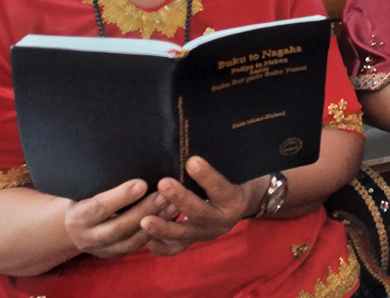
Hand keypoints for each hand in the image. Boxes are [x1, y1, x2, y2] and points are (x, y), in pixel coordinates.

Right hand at [64, 179, 177, 258]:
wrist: (75, 225)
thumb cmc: (84, 195)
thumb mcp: (84, 187)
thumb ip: (100, 179)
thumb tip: (125, 150)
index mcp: (77, 217)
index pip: (99, 207)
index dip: (121, 196)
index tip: (142, 183)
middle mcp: (87, 237)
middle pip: (119, 227)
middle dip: (144, 211)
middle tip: (165, 194)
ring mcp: (103, 249)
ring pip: (132, 241)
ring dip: (156, 223)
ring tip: (174, 205)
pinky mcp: (117, 254)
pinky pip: (139, 246)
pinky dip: (157, 233)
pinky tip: (171, 217)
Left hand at [140, 156, 258, 256]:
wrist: (245, 202)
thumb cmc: (237, 177)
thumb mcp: (235, 169)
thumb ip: (220, 161)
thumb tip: (196, 140)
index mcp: (234, 200)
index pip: (220, 188)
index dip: (207, 176)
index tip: (192, 161)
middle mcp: (221, 220)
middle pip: (199, 212)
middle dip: (180, 199)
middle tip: (163, 184)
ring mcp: (206, 233)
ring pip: (184, 234)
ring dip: (164, 227)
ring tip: (145, 220)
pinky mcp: (194, 241)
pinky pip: (176, 249)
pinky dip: (161, 247)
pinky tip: (146, 239)